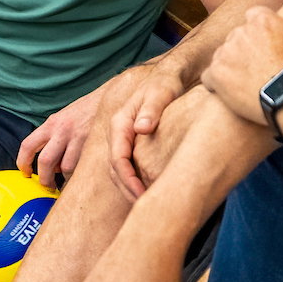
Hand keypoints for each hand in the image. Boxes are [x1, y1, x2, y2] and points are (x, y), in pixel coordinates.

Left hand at [15, 89, 98, 185]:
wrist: (109, 99)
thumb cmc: (86, 111)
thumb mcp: (63, 118)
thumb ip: (53, 136)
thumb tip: (49, 163)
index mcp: (51, 123)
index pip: (28, 145)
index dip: (22, 162)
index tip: (25, 173)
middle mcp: (61, 130)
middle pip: (45, 161)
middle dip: (45, 179)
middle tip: (48, 185)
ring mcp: (77, 137)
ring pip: (64, 167)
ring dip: (65, 178)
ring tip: (68, 180)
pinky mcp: (91, 143)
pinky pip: (81, 165)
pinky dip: (79, 173)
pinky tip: (81, 171)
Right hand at [99, 61, 185, 198]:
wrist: (168, 76)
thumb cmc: (166, 83)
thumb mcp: (161, 92)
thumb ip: (152, 109)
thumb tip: (142, 128)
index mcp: (120, 122)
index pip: (117, 158)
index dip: (128, 179)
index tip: (142, 194)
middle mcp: (116, 132)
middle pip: (114, 168)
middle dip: (127, 189)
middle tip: (145, 205)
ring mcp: (122, 138)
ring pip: (117, 169)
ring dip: (128, 188)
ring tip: (145, 202)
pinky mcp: (130, 142)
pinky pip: (125, 165)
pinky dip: (132, 180)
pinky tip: (147, 189)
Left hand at [205, 8, 282, 126]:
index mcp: (263, 19)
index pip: (255, 19)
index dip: (264, 36)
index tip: (273, 50)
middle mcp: (239, 31)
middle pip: (239, 38)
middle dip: (247, 52)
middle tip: (264, 72)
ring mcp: (225, 53)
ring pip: (225, 58)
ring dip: (233, 69)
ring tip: (252, 85)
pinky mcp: (214, 76)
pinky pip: (210, 79)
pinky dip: (219, 87)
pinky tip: (236, 95)